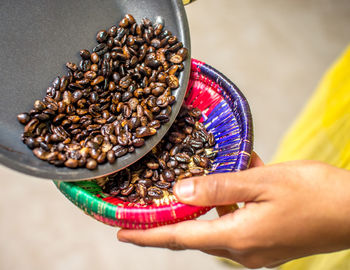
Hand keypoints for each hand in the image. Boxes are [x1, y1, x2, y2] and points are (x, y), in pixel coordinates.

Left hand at [117, 153, 349, 268]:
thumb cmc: (314, 193)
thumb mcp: (262, 181)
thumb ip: (219, 187)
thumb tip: (181, 190)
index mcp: (238, 237)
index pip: (179, 238)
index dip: (147, 237)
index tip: (122, 234)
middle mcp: (243, 250)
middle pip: (193, 235)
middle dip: (169, 222)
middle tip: (147, 210)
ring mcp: (256, 250)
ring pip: (214, 227)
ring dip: (204, 207)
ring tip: (197, 183)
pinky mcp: (267, 243)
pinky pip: (235, 224)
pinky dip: (227, 206)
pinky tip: (235, 183)